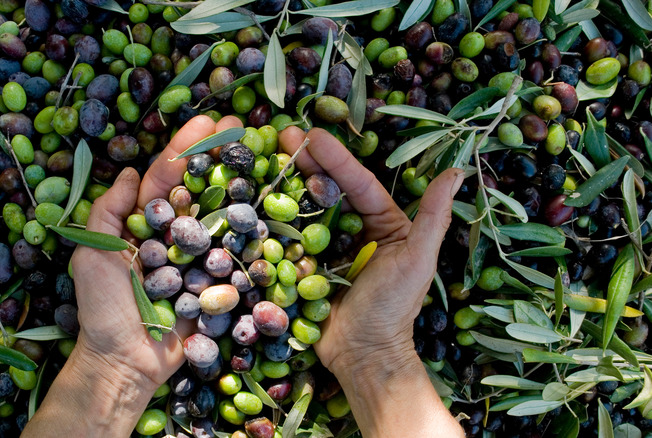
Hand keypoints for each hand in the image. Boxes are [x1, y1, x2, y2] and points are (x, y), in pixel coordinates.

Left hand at [24, 115, 243, 436]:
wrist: (126, 363)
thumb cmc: (103, 310)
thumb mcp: (92, 255)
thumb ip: (108, 212)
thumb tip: (131, 172)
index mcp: (143, 225)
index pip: (166, 177)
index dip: (186, 147)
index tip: (210, 120)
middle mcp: (173, 235)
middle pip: (200, 188)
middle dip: (219, 155)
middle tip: (243, 126)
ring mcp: (198, 258)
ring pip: (221, 216)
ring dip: (240, 184)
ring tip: (262, 155)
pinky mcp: (216, 283)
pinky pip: (235, 255)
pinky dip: (251, 232)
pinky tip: (269, 205)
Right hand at [278, 126, 464, 436]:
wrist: (361, 354)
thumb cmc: (394, 308)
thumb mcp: (417, 260)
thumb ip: (433, 217)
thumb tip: (456, 173)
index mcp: (384, 224)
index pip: (358, 184)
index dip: (337, 159)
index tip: (313, 135)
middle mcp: (355, 230)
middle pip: (329, 189)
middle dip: (307, 161)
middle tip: (283, 134)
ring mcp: (327, 247)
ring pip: (307, 208)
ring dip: (289, 182)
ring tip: (269, 156)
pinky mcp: (305, 265)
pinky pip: (291, 237)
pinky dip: (276, 218)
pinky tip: (259, 197)